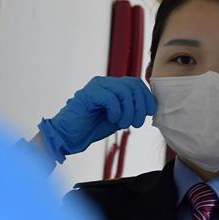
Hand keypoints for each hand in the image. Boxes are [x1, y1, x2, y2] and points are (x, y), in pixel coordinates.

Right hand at [37, 76, 156, 162]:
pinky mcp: (88, 94)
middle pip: (132, 85)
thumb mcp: (118, 118)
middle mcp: (104, 83)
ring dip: (129, 111)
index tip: (149, 113)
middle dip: (140, 106)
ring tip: (124, 124)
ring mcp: (95, 87)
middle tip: (137, 123)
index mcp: (111, 86)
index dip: (147, 97)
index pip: (136, 83)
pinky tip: (113, 120)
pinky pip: (110, 98)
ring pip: (124, 91)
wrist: (68, 136)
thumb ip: (131, 110)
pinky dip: (116, 111)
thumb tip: (149, 108)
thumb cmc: (91, 128)